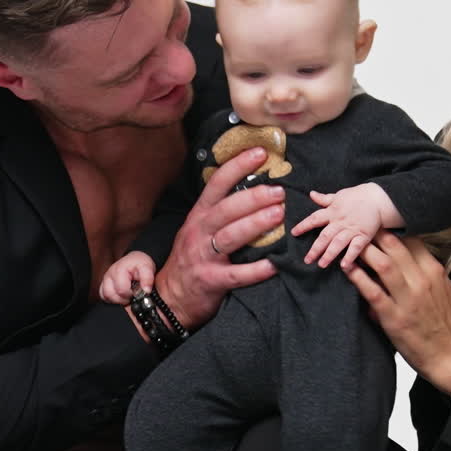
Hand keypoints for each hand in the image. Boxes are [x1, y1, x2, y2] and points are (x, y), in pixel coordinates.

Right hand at [99, 251, 155, 303]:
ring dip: (117, 299)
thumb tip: (146, 290)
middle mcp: (109, 274)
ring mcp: (105, 279)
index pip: (121, 290)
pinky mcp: (103, 284)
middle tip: (131, 293)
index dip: (130, 294)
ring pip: (105, 296)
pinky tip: (120, 295)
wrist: (135, 260)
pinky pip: (103, 296)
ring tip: (126, 294)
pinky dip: (112, 298)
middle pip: (110, 294)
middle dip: (123, 297)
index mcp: (119, 270)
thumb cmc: (139, 263)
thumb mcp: (147, 267)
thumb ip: (148, 278)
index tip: (136, 291)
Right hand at [154, 147, 284, 330]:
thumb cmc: (193, 258)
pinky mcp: (211, 280)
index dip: (238, 166)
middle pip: (226, 209)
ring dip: (255, 224)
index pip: (217, 184)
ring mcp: (203, 256)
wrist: (171, 297)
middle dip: (253, 197)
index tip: (260, 153)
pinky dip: (257, 270)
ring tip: (279, 214)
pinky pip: (237, 274)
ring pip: (230, 236)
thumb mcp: (199, 228)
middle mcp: (199, 231)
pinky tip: (275, 264)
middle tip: (278, 191)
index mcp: (199, 215)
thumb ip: (221, 211)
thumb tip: (257, 189)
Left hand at [292, 184, 396, 269]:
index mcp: (332, 211)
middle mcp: (340, 221)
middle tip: (307, 260)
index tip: (294, 233)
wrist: (378, 198)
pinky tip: (344, 266)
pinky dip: (350, 256)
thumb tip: (311, 194)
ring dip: (329, 254)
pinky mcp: (364, 235)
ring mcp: (352, 229)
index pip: (315, 219)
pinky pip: (356, 247)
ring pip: (338, 243)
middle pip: (325, 236)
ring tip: (321, 264)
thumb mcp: (339, 196)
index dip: (304, 225)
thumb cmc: (357, 197)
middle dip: (315, 248)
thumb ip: (324, 198)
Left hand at [347, 232, 450, 394]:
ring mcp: (408, 299)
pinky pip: (373, 292)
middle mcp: (422, 281)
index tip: (378, 226)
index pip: (412, 241)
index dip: (393, 231)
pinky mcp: (394, 318)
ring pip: (382, 264)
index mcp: (435, 273)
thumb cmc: (448, 327)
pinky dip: (358, 278)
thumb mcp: (444, 293)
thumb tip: (405, 265)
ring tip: (349, 243)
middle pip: (395, 247)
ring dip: (364, 251)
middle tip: (358, 227)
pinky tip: (347, 269)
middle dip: (375, 234)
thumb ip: (426, 277)